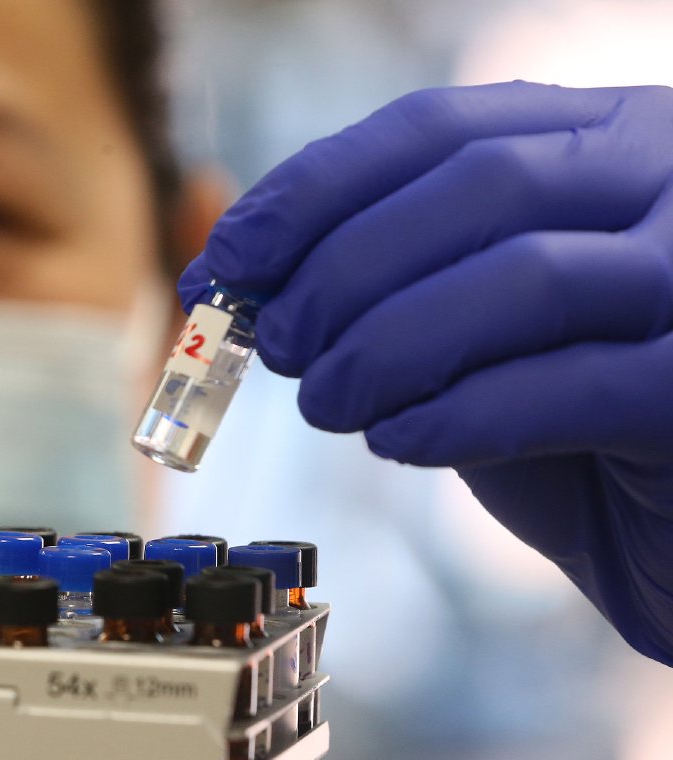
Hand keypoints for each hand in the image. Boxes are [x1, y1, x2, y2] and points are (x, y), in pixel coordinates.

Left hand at [180, 82, 672, 662]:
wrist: (666, 534)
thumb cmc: (557, 420)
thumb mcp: (460, 327)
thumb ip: (378, 287)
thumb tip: (227, 272)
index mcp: (599, 136)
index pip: (436, 127)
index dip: (315, 189)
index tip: (230, 256)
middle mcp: (668, 179)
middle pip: (480, 188)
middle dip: (346, 268)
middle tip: (280, 342)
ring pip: (525, 277)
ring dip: (389, 343)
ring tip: (327, 402)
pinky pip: (573, 387)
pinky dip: (460, 414)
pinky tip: (398, 439)